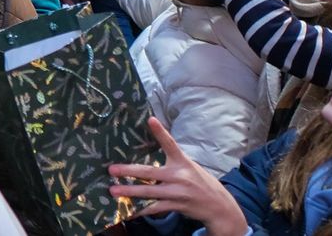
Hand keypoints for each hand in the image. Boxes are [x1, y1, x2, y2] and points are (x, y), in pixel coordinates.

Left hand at [109, 118, 245, 233]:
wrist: (219, 207)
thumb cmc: (200, 182)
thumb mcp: (189, 166)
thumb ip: (172, 158)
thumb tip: (153, 144)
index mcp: (183, 162)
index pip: (171, 144)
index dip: (161, 132)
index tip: (151, 120)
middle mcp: (179, 176)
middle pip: (150, 173)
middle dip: (130, 172)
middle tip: (112, 170)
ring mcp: (177, 193)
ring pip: (149, 192)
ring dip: (130, 192)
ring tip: (114, 191)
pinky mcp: (176, 206)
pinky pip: (155, 208)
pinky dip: (141, 210)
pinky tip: (129, 211)